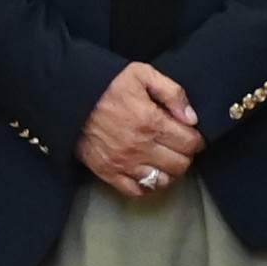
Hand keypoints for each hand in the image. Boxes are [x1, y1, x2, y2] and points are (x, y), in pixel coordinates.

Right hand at [81, 61, 202, 198]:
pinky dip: (149, 186)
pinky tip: (150, 174)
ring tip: (166, 160)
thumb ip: (172, 92)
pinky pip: (137, 191)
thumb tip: (191, 118)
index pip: (190, 143)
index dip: (197, 140)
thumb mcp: (142, 74)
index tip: (192, 136)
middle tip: (179, 147)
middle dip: (185, 155)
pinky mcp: (108, 173)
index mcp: (152, 122)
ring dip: (170, 172)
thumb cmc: (108, 84)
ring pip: (162, 180)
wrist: (70, 97)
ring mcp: (124, 163)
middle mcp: (140, 147)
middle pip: (180, 164)